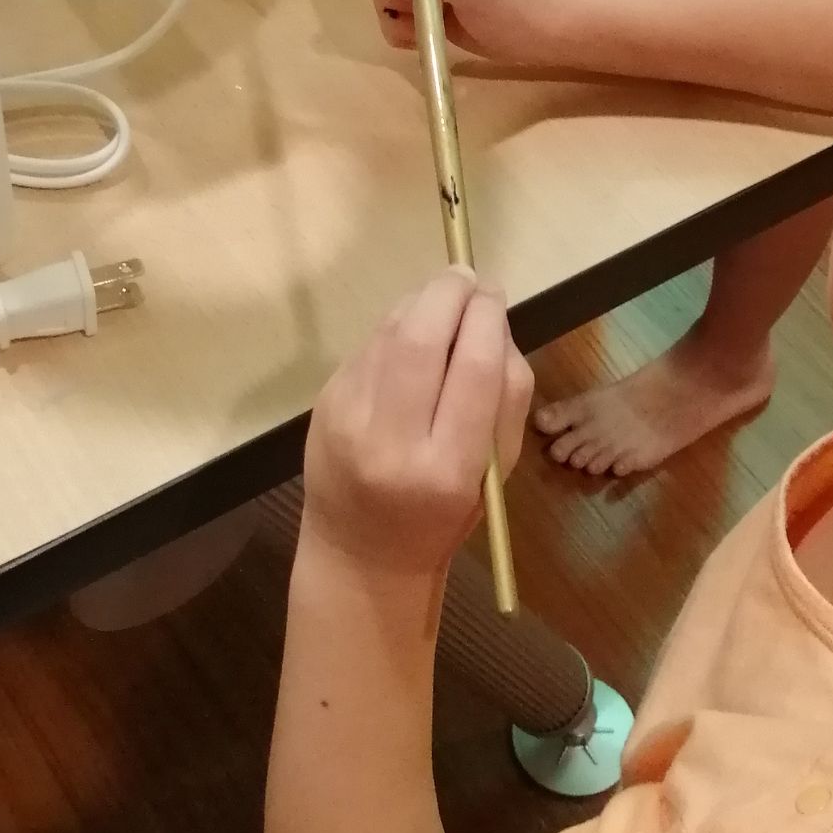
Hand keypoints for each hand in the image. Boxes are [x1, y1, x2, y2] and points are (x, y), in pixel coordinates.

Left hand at [303, 270, 532, 578]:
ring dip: (421, 302)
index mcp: (448, 468)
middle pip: (422, 338)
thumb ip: (506, 401)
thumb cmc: (443, 515)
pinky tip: (412, 333)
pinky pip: (369, 347)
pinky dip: (396, 327)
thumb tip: (495, 325)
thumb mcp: (494, 473)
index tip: (496, 297)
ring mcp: (349, 419)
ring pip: (390, 333)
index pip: (476, 368)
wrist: (361, 552)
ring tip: (445, 297)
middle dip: (450, 294)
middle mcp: (392, 441)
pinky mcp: (326, 403)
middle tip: (468, 279)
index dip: (488, 318)